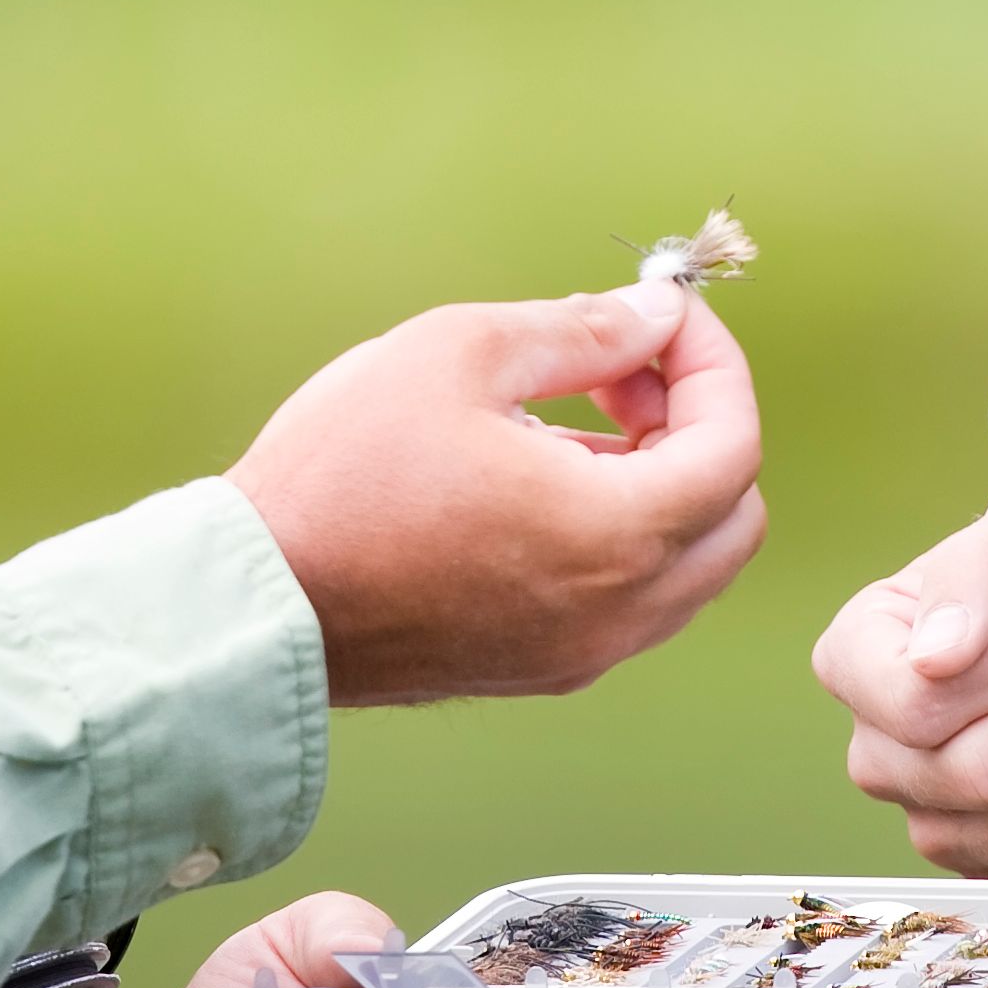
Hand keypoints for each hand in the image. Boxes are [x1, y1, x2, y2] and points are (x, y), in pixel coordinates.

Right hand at [229, 286, 763, 702]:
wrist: (252, 605)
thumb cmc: (343, 474)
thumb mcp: (461, 355)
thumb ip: (582, 330)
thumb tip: (658, 317)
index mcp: (613, 536)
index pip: (735, 445)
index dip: (712, 364)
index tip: (661, 317)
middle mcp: (617, 613)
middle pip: (731, 515)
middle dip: (697, 426)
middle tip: (617, 372)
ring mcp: (581, 654)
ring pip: (684, 563)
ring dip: (658, 482)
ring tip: (565, 421)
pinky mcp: (538, 671)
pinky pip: (627, 599)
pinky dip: (618, 533)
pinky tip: (533, 480)